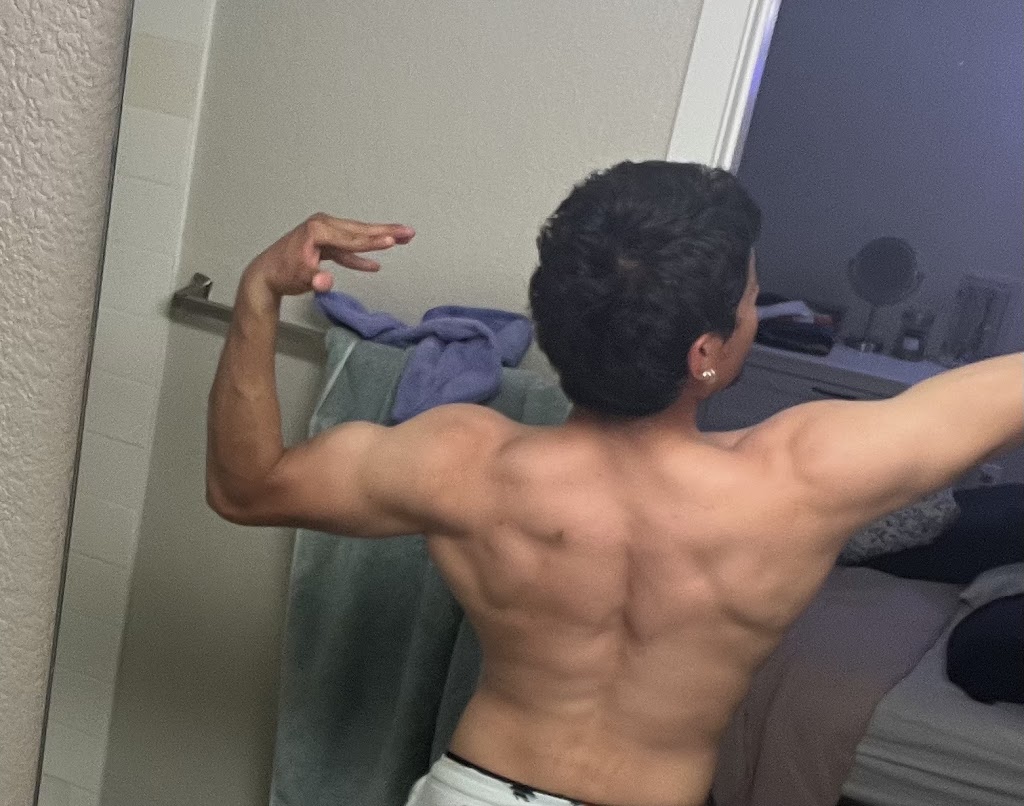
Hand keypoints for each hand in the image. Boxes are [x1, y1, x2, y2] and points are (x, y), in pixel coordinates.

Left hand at [243, 213, 414, 296]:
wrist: (265, 275)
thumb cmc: (281, 275)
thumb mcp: (300, 279)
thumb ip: (316, 280)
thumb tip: (326, 283)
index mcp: (318, 230)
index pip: (352, 238)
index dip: (373, 242)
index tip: (392, 240)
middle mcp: (322, 225)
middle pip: (360, 230)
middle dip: (386, 231)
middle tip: (409, 232)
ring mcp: (323, 232)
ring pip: (357, 236)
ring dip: (379, 238)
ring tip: (403, 238)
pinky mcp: (324, 242)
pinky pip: (347, 248)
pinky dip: (360, 255)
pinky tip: (374, 265)